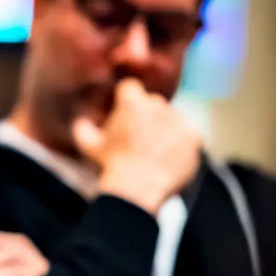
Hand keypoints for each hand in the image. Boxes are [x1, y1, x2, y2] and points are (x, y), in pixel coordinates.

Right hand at [73, 77, 201, 215]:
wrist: (138, 189)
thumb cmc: (111, 166)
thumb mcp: (89, 147)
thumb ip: (83, 128)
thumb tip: (81, 121)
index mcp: (132, 103)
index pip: (130, 87)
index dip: (125, 99)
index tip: (123, 113)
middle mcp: (158, 106)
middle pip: (152, 102)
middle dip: (145, 115)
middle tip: (137, 136)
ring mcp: (178, 120)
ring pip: (171, 117)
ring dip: (163, 128)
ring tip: (152, 151)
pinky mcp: (194, 137)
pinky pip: (187, 134)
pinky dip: (179, 143)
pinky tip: (166, 157)